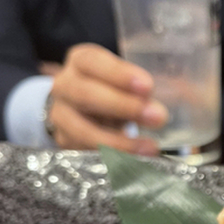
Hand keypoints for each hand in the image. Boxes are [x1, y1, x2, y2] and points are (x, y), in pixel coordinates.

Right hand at [48, 43, 167, 153]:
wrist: (83, 112)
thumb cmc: (111, 91)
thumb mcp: (125, 84)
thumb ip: (142, 93)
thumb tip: (162, 110)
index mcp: (81, 62)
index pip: (93, 62)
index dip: (119, 74)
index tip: (148, 87)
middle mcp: (65, 86)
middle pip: (86, 94)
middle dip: (123, 107)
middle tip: (158, 117)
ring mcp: (61, 116)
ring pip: (83, 130)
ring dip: (120, 142)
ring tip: (151, 148)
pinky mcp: (66, 142)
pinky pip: (87, 153)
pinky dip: (113, 159)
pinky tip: (135, 161)